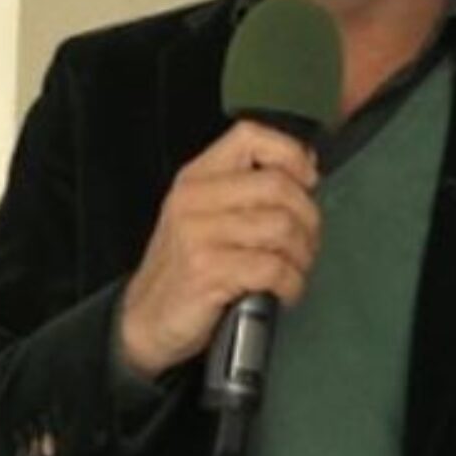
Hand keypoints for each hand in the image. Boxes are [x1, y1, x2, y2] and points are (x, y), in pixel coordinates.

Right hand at [117, 121, 320, 378]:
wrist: (147, 319)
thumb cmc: (186, 268)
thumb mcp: (207, 215)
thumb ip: (248, 189)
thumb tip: (307, 165)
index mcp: (198, 177)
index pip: (250, 136)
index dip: (290, 153)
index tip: (308, 181)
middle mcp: (195, 199)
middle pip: (277, 185)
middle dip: (307, 217)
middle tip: (306, 242)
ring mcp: (198, 234)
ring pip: (281, 227)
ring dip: (302, 254)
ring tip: (295, 269)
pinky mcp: (207, 271)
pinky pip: (273, 268)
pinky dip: (292, 283)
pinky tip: (285, 291)